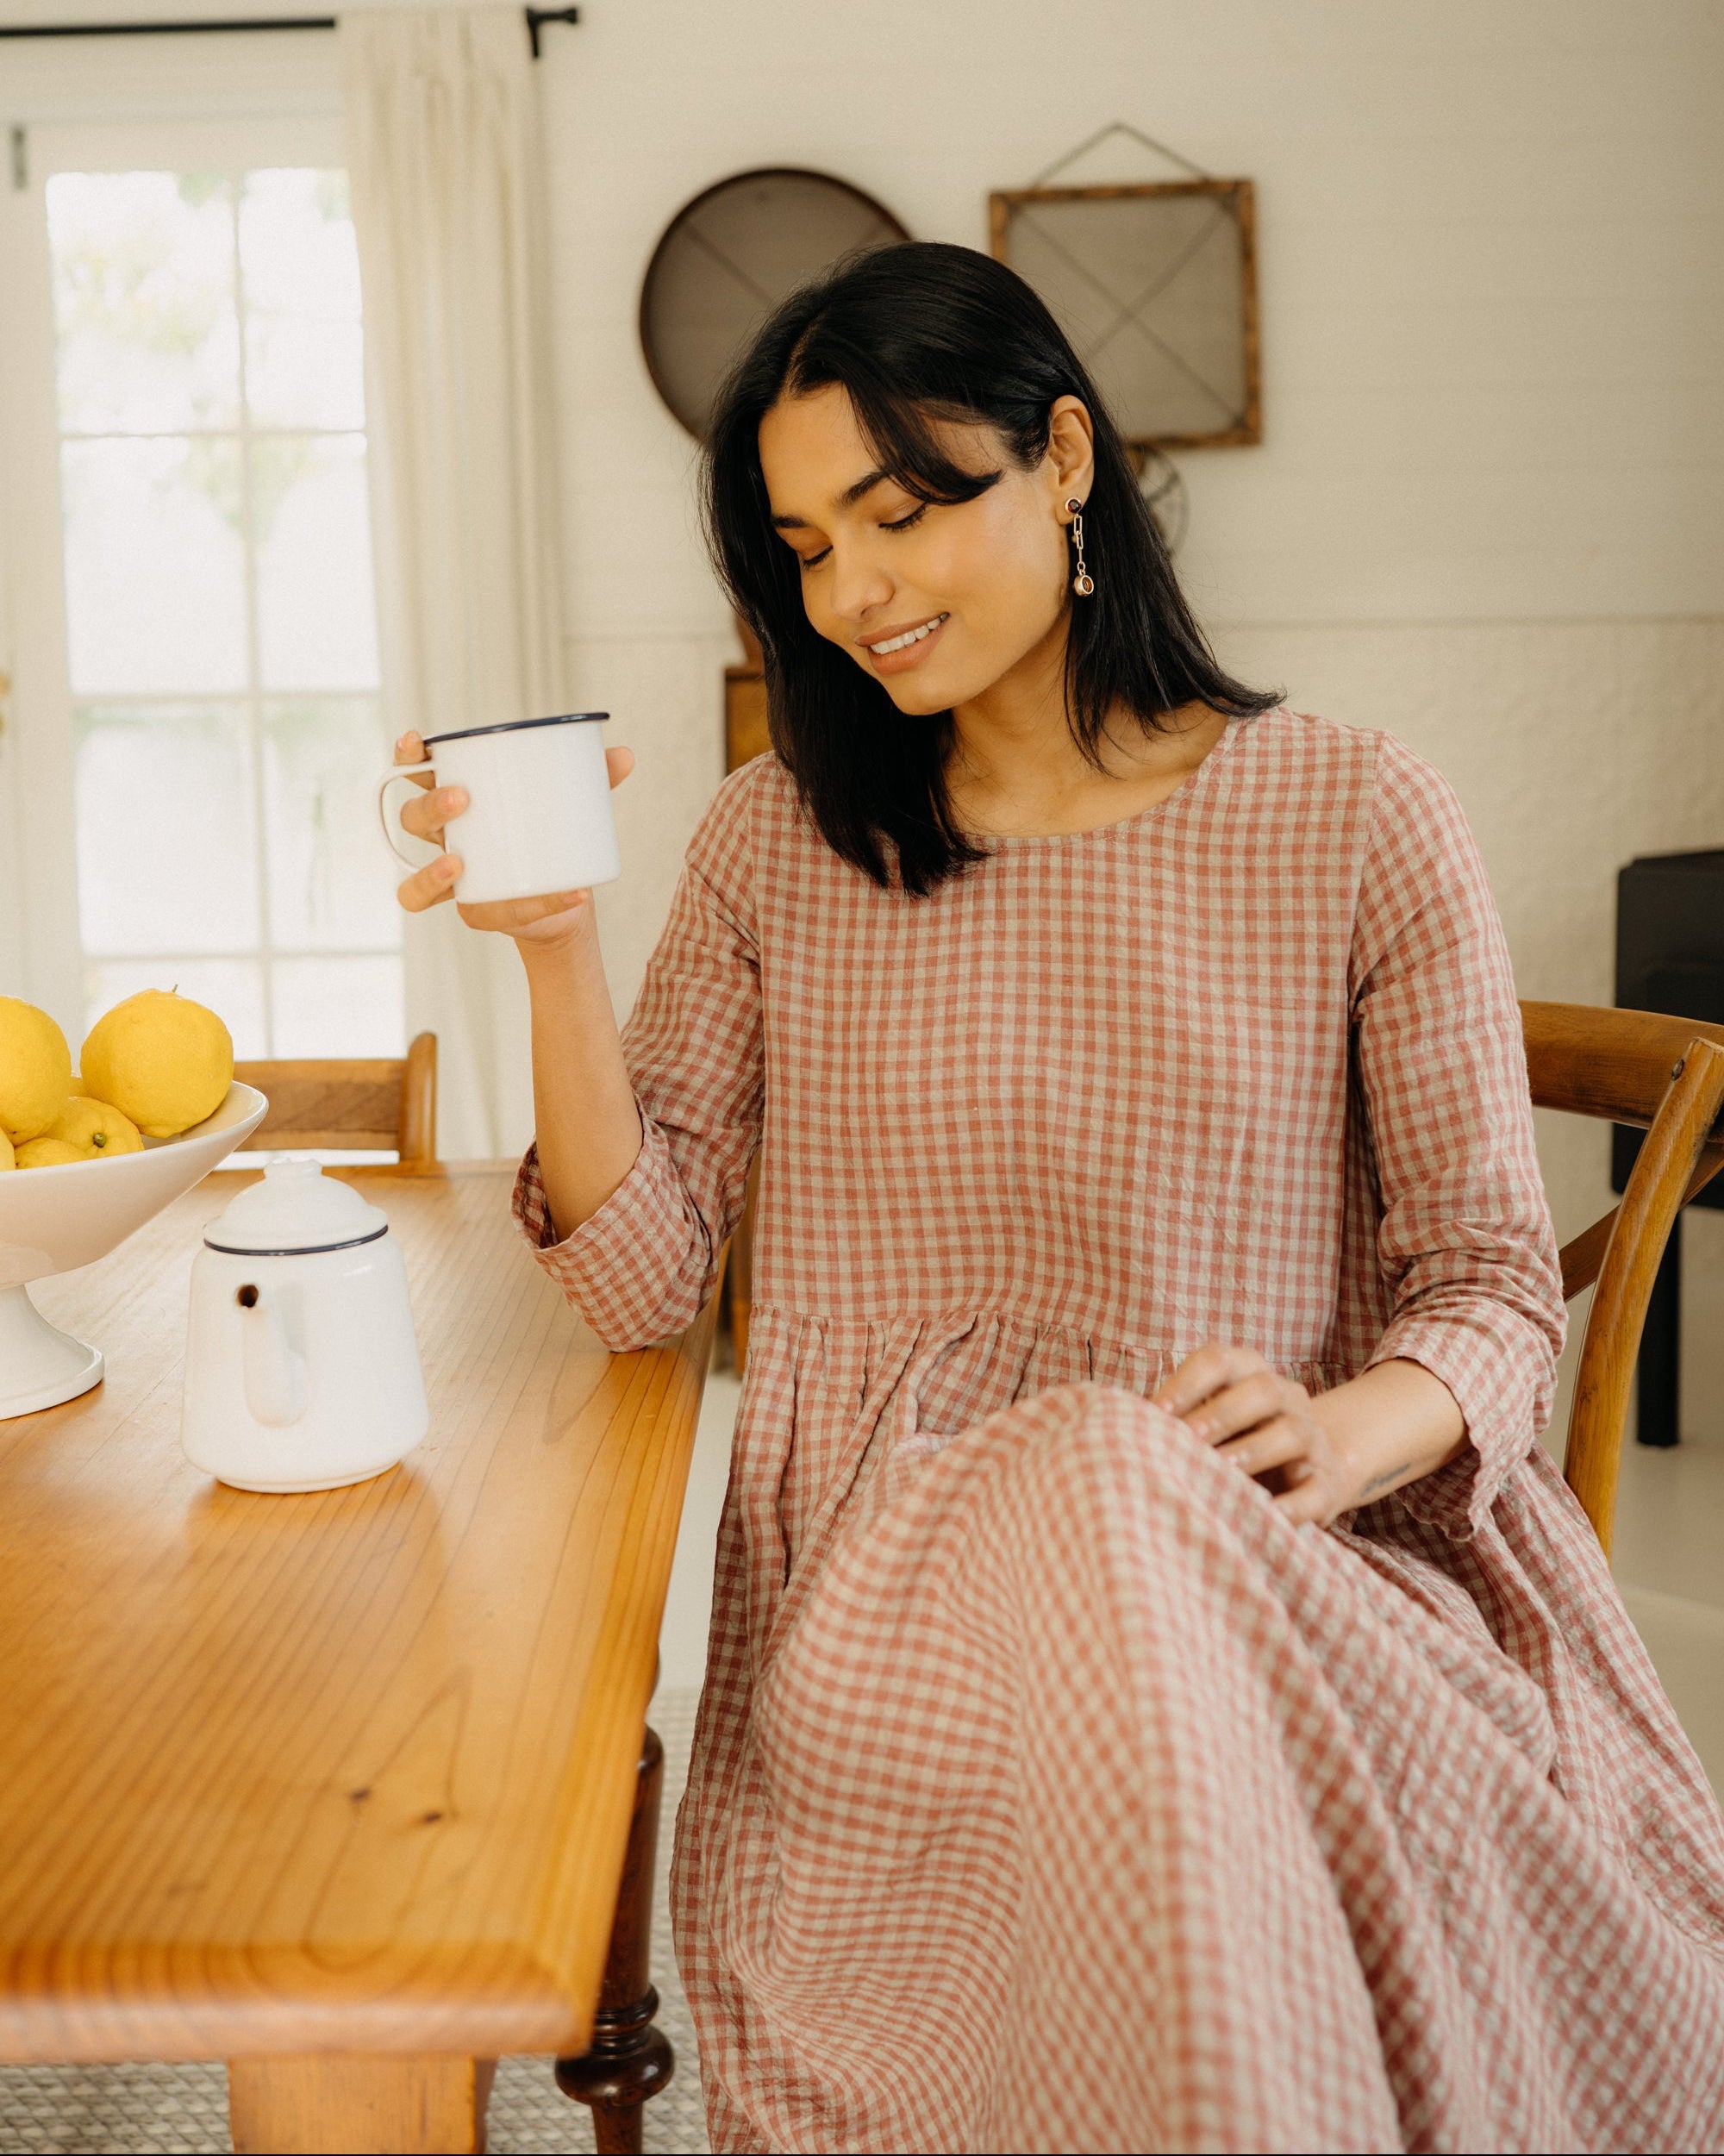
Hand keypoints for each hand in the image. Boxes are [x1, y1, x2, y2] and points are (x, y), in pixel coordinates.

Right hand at [389, 730, 636, 945]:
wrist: (568, 892)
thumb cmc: (554, 833)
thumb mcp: (573, 802)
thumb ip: (595, 778)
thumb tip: (625, 755)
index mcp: (456, 799)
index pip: (416, 773)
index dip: (406, 756)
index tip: (414, 740)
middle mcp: (444, 839)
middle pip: (412, 819)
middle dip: (430, 806)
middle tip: (462, 798)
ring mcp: (454, 880)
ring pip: (417, 882)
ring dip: (431, 872)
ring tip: (457, 862)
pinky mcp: (477, 912)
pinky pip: (479, 915)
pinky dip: (526, 907)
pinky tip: (562, 896)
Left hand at [1151, 1343, 1358, 1525]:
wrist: (1314, 1471)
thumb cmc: (1237, 1442)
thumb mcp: (1211, 1422)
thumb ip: (1176, 1420)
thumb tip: (1117, 1426)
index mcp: (1251, 1374)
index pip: (1220, 1360)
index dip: (1187, 1382)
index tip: (1155, 1411)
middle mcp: (1288, 1398)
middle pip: (1262, 1390)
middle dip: (1222, 1413)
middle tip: (1187, 1437)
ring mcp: (1313, 1439)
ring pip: (1291, 1433)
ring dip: (1253, 1451)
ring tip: (1221, 1470)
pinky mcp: (1328, 1484)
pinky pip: (1313, 1491)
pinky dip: (1288, 1506)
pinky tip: (1261, 1515)